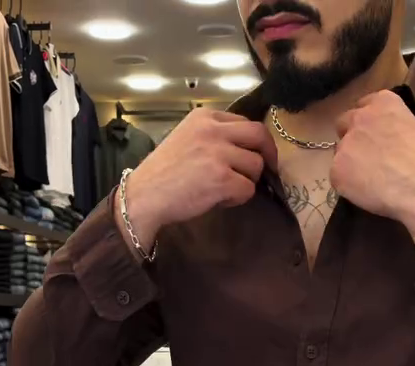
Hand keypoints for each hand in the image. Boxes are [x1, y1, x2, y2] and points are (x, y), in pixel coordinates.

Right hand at [117, 108, 277, 252]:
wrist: (145, 196)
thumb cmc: (163, 173)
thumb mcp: (186, 138)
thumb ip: (213, 136)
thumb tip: (244, 148)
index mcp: (205, 116)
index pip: (244, 122)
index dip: (254, 141)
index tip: (256, 153)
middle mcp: (213, 129)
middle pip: (259, 135)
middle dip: (269, 154)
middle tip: (269, 170)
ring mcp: (219, 153)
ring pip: (256, 165)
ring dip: (247, 181)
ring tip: (226, 189)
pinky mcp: (222, 178)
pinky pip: (248, 189)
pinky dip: (238, 198)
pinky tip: (220, 199)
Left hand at [331, 91, 414, 259]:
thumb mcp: (410, 127)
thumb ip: (388, 126)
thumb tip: (379, 140)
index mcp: (382, 101)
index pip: (362, 106)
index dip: (366, 124)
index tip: (373, 137)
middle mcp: (359, 117)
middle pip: (344, 123)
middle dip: (351, 138)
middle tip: (366, 158)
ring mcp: (345, 143)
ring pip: (340, 152)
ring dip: (349, 162)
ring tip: (369, 179)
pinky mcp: (336, 170)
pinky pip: (337, 177)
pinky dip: (347, 185)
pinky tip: (365, 191)